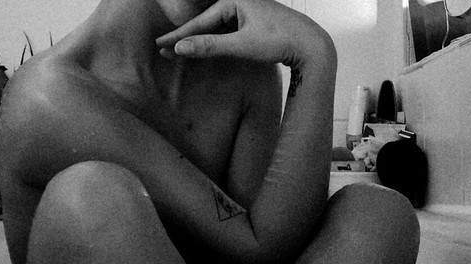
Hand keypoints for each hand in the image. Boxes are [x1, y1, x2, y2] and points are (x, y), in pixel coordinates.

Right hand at [155, 0, 333, 66]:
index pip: (199, 22)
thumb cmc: (279, 40)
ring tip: (179, 52)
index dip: (178, 36)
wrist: (310, 44)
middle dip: (185, 38)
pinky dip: (214, 41)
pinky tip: (204, 49)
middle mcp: (238, 1)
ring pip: (215, 28)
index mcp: (233, 0)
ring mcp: (246, 12)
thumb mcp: (241, 45)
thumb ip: (209, 46)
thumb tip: (181, 48)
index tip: (160, 45)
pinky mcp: (253, 23)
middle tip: (163, 50)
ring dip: (198, 41)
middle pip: (205, 23)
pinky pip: (226, 32)